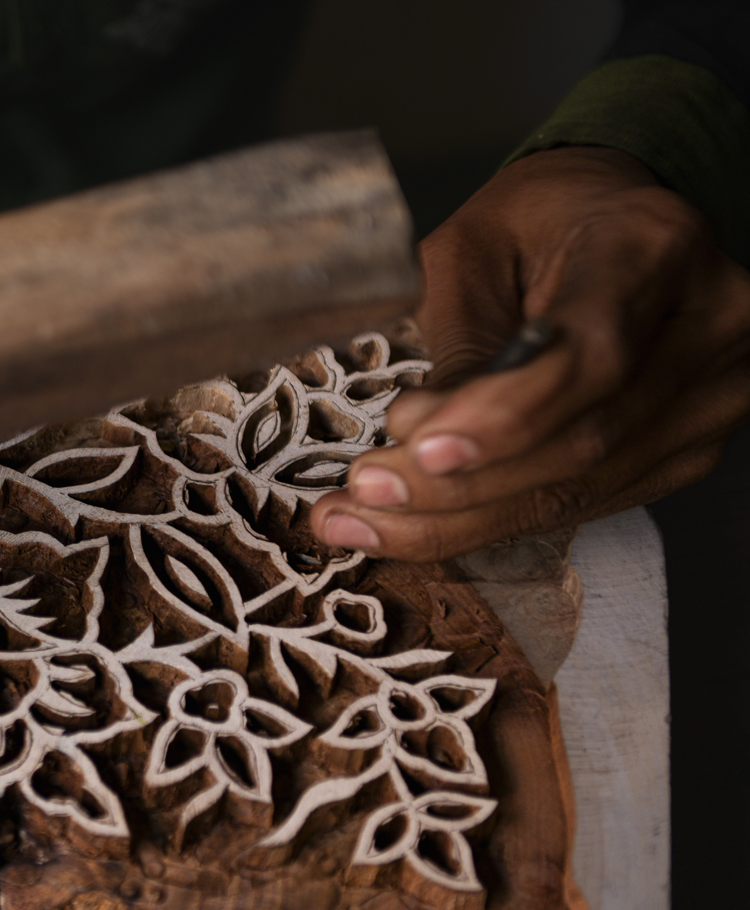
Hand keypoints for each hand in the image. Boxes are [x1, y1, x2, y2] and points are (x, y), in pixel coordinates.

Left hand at [310, 146, 749, 560]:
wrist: (609, 223)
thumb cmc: (536, 222)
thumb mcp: (472, 251)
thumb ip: (459, 342)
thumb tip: (417, 441)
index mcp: (653, 247)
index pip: (591, 354)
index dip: (506, 415)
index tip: (417, 444)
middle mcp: (708, 324)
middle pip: (583, 439)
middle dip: (458, 482)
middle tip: (362, 493)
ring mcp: (710, 395)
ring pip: (580, 488)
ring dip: (460, 517)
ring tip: (363, 520)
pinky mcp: (687, 447)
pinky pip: (584, 503)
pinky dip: (491, 521)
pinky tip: (416, 523)